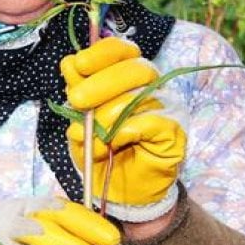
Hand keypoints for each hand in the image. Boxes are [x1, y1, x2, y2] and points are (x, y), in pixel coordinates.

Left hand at [61, 37, 185, 221]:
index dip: (102, 53)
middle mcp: (153, 87)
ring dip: (108, 115)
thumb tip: (69, 63)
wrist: (120, 193)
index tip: (78, 64)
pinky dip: (125, 131)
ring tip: (91, 135)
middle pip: (136, 68)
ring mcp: (168, 108)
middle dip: (101, 82)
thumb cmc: (102, 152)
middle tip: (76, 100)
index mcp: (130, 77)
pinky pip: (152, 123)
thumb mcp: (81, 119)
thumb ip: (78, 90)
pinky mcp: (175, 133)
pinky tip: (113, 142)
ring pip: (141, 96)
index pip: (123, 51)